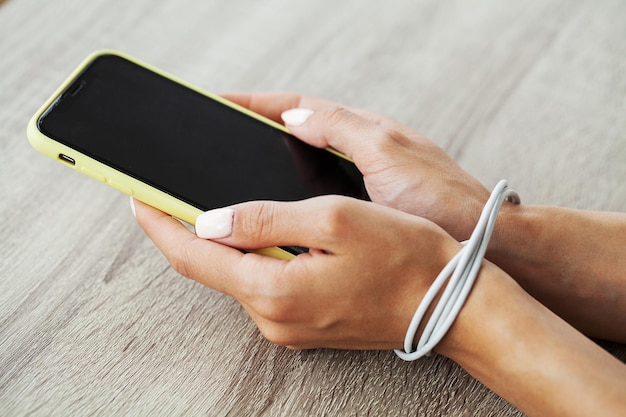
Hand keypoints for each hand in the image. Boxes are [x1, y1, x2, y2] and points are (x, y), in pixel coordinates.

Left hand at [133, 195, 460, 349]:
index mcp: (274, 290)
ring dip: (222, 242)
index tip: (136, 198)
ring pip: (237, 276)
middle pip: (211, 268)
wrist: (448, 304)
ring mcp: (288, 326)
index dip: (159, 223)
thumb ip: (264, 218)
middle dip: (186, 230)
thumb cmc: (404, 257)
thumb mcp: (333, 219)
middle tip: (168, 195)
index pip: (193, 255)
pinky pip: (262, 285)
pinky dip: (250, 257)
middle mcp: (273, 318)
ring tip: (213, 206)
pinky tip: (258, 234)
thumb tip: (210, 220)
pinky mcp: (304, 324)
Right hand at [223, 92, 490, 240]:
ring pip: (300, 167)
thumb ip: (342, 129)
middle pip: (295, 133)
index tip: (218, 101)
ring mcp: (357, 182)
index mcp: (362, 130)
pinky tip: (272, 210)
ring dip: (268, 164)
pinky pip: (311, 199)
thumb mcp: (388, 152)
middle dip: (255, 130)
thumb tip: (293, 116)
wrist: (478, 242)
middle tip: (218, 137)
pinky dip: (288, 198)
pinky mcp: (359, 213)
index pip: (298, 107)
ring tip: (233, 171)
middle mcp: (356, 152)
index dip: (256, 104)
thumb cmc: (441, 197)